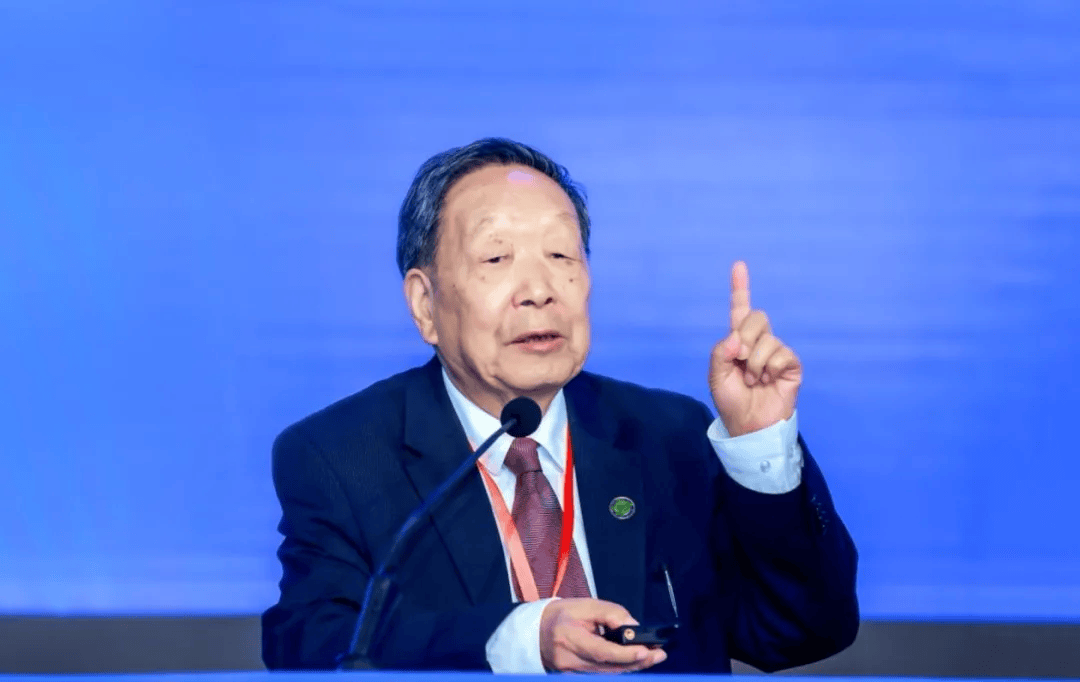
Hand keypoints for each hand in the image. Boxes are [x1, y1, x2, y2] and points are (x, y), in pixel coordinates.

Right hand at [539, 598, 666, 672]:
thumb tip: (633, 626)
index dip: (624, 654)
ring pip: (608, 675)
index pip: (600, 651)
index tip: (645, 650)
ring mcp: (571, 673)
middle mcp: (569, 660)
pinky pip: (602, 675)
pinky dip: (620, 669)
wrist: (535, 632)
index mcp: (568, 637)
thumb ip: (610, 613)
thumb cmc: (560, 615)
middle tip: (658, 654)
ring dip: (632, 667)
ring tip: (653, 656)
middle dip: (637, 662)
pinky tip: (635, 661)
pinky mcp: (575, 678)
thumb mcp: (584, 604)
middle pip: (608, 668)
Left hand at [709, 261, 801, 436]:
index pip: (740, 310)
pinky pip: (782, 354)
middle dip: (745, 338)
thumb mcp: (716, 377)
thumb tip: (737, 337)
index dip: (740, 287)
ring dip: (755, 363)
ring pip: (768, 340)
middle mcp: (758, 342)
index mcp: (737, 341)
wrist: (749, 425)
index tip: (739, 265)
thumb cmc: (731, 401)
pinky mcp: (791, 364)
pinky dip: (770, 369)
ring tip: (753, 381)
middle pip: (757, 318)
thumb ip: (721, 353)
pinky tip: (768, 381)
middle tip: (740, 362)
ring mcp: (776, 352)